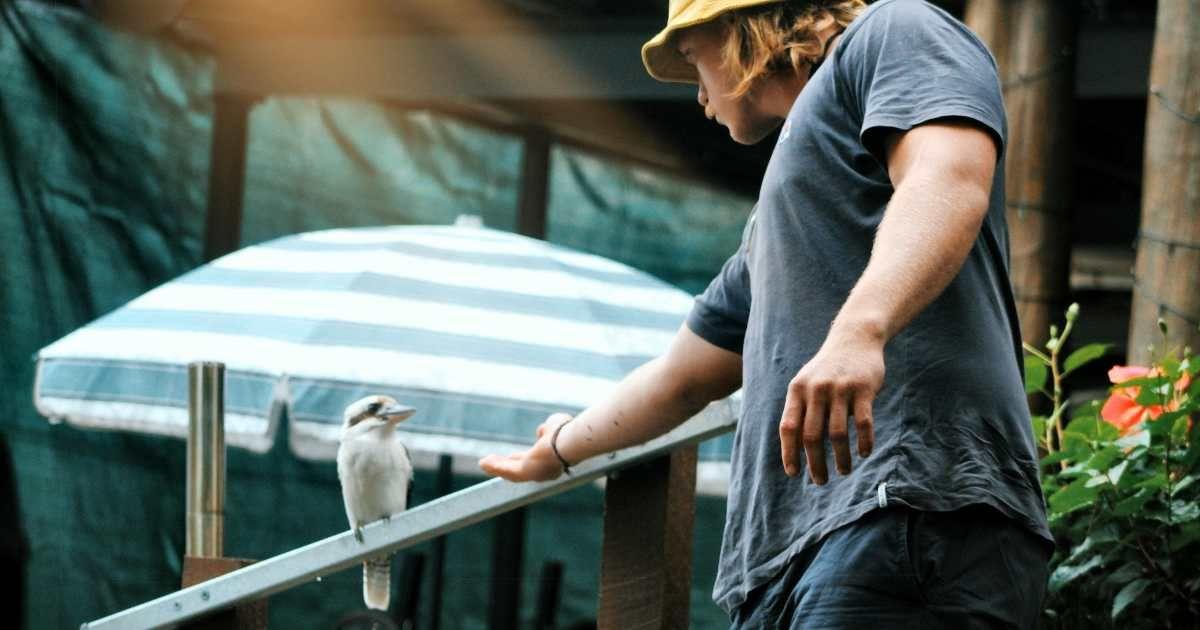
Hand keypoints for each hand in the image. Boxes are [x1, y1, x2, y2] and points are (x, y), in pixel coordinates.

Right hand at [478, 413, 573, 481]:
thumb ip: (546, 429)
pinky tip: (483, 463)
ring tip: (484, 463)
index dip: (522, 458)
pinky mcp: (526, 473)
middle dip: (506, 466)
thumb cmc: (566, 432)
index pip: (534, 460)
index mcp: (552, 460)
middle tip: (493, 461)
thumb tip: (541, 431)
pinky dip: (495, 467)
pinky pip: (507, 471)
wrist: (570, 441)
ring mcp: (535, 473)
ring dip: (497, 467)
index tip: (512, 456)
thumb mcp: (555, 425)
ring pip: (512, 471)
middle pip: (520, 470)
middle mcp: (543, 471)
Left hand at [779, 323, 882, 483]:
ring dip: (841, 458)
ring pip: (837, 434)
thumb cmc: (827, 369)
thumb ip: (800, 410)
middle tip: (820, 481)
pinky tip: (864, 453)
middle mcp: (816, 390)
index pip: (789, 428)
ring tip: (843, 471)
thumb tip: (795, 449)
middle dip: (815, 463)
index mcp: (797, 390)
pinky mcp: (863, 389)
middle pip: (812, 436)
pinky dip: (864, 442)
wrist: (854, 338)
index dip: (789, 453)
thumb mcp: (806, 383)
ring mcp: (840, 389)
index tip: (793, 473)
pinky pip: (863, 423)